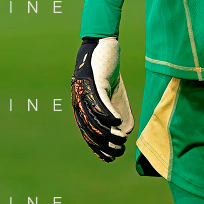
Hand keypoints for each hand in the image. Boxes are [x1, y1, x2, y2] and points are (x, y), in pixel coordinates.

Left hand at [70, 36, 133, 161]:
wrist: (104, 44)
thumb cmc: (108, 70)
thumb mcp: (115, 94)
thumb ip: (118, 112)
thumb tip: (124, 132)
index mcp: (82, 105)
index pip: (86, 132)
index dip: (97, 147)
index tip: (109, 158)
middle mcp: (79, 100)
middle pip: (88, 129)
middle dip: (104, 144)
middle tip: (118, 151)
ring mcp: (85, 91)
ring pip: (93, 118)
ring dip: (108, 132)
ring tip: (121, 139)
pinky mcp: (93, 81)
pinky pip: (99, 102)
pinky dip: (108, 114)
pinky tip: (118, 122)